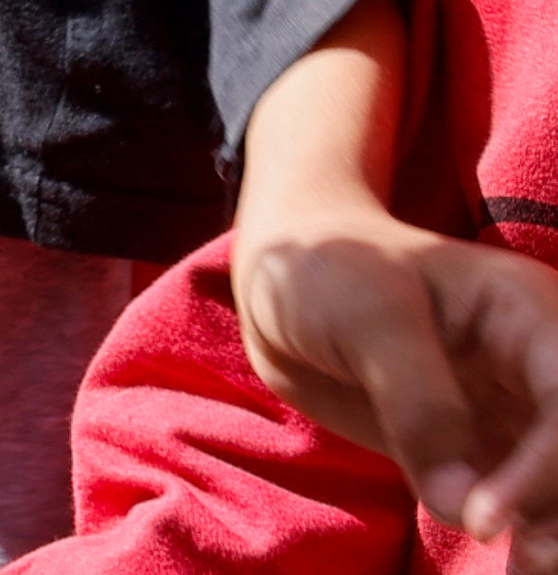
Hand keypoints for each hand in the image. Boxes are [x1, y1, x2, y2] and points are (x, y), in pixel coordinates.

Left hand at [236, 212, 557, 564]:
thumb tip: (462, 504)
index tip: (486, 517)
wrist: (284, 278)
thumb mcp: (368, 316)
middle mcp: (535, 367)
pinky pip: (519, 501)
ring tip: (525, 570)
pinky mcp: (482, 449)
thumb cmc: (326, 269)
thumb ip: (416, 401)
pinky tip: (511, 568)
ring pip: (557, 482)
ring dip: (552, 529)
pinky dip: (522, 535)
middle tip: (526, 557)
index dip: (547, 465)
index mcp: (525, 314)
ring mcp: (514, 412)